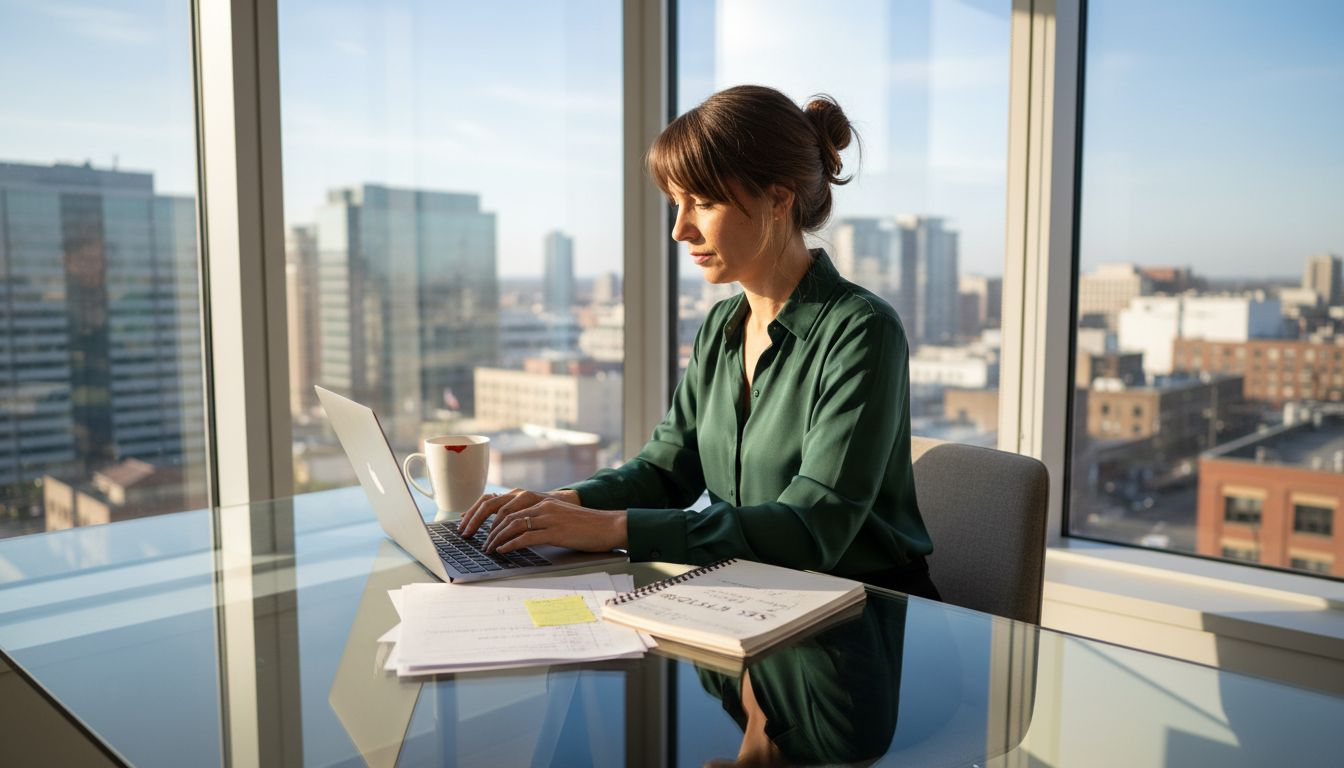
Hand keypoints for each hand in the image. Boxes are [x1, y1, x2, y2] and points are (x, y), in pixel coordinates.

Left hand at [478, 495, 626, 554]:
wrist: (609, 526)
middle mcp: (543, 506)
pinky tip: (503, 550)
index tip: (483, 530)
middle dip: (489, 529)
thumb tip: (524, 533)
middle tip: (480, 542)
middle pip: (506, 514)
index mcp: (544, 502)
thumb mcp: (561, 518)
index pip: (509, 507)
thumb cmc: (588, 526)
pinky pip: (526, 536)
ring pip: (513, 525)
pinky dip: (510, 544)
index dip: (492, 519)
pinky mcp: (555, 532)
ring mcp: (549, 518)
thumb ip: (543, 521)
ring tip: (489, 549)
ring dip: (497, 538)